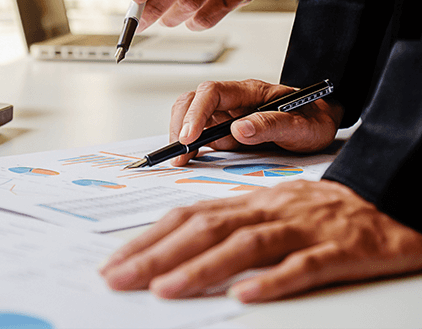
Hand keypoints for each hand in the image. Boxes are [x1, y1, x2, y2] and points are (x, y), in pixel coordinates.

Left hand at [100, 179, 421, 301]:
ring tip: (165, 290)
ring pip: (247, 244)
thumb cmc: (316, 212)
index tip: (116, 261)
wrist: (381, 201)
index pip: (189, 215)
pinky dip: (273, 280)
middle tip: (119, 278)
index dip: (150, 237)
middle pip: (207, 227)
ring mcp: (301, 228)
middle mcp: (268, 210)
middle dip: (158, 254)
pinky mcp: (337, 250)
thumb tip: (177, 251)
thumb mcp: (267, 211)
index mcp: (248, 201)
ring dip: (203, 267)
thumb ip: (228, 226)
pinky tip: (246, 296)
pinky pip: (304, 266)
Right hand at [169, 79, 343, 165]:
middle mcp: (233, 100)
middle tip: (180, 154)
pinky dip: (189, 145)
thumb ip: (272, 126)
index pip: (212, 93)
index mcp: (250, 92)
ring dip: (182, 135)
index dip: (196, 113)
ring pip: (190, 116)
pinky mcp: (224, 130)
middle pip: (193, 101)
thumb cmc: (312, 121)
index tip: (191, 137)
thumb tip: (239, 129)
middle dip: (181, 125)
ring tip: (182, 158)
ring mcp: (226, 115)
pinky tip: (190, 158)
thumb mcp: (301, 126)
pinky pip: (199, 134)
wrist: (320, 125)